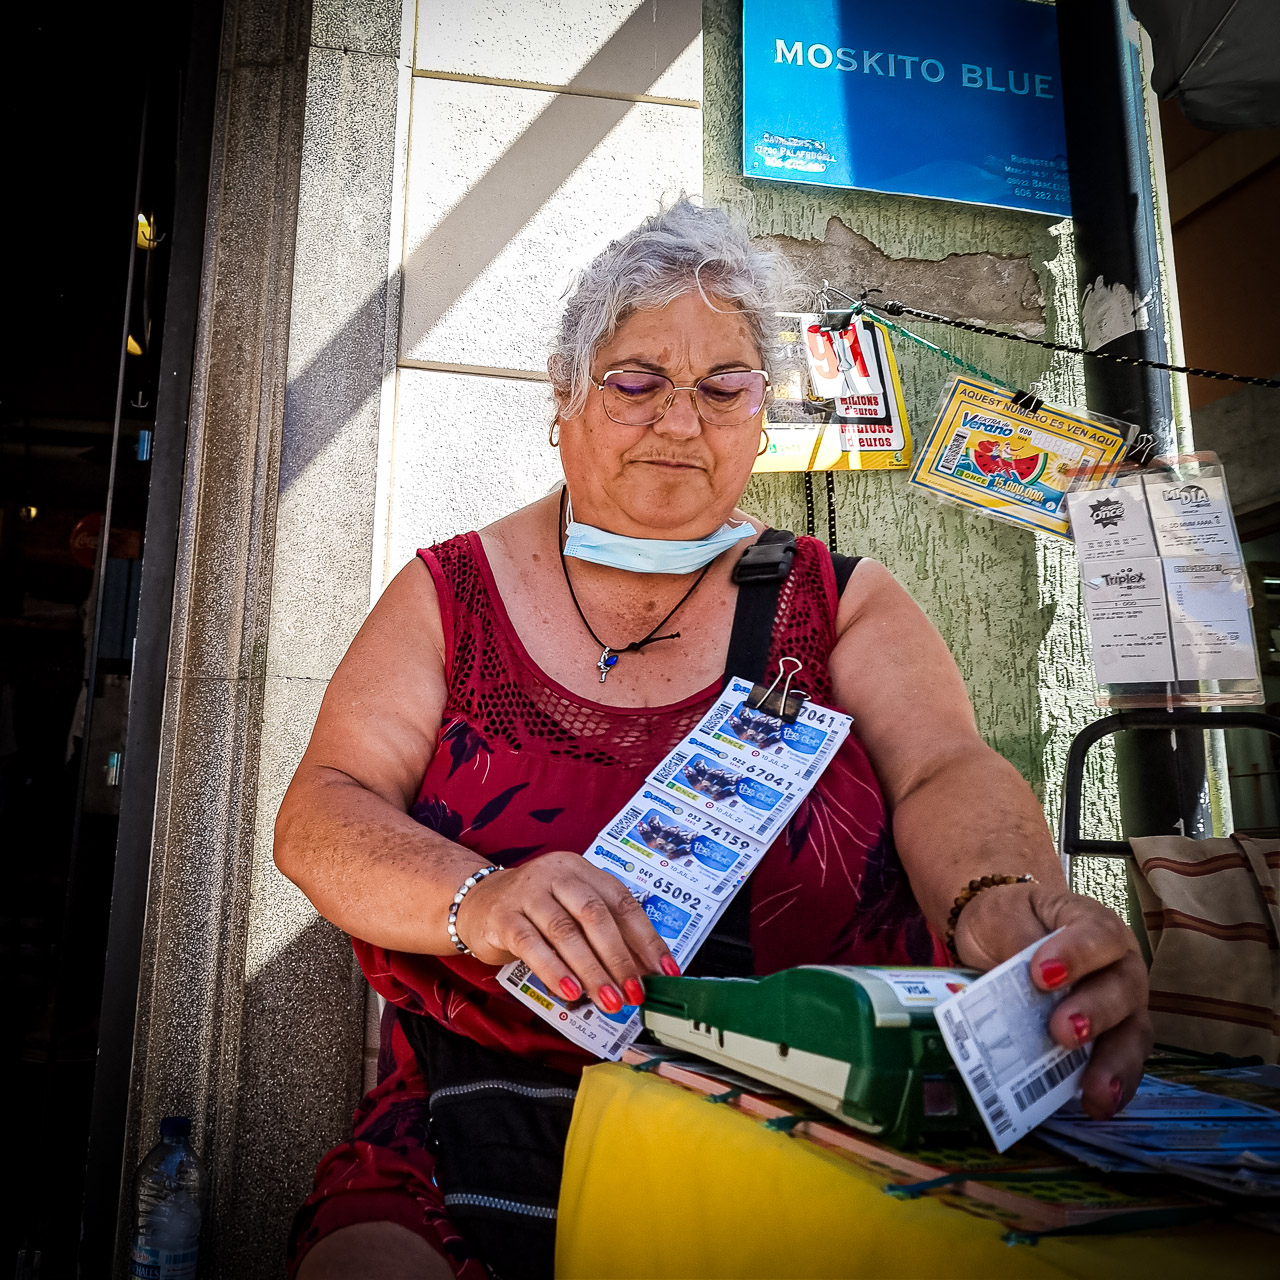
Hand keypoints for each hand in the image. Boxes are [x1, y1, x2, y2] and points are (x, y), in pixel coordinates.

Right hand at [454, 851, 679, 1013]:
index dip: (646, 938)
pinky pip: (532, 945)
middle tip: (634, 992)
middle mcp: (557, 874)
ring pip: (566, 932)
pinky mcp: (503, 916)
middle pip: (596, 915)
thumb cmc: (534, 912)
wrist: (475, 901)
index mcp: (581, 870)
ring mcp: (528, 893)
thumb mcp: (571, 912)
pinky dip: (554, 971)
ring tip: (609, 1001)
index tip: (664, 971)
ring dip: (592, 971)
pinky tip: (570, 992)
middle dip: (619, 958)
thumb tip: (643, 971)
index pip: (622, 902)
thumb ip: (603, 934)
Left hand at [954, 880, 1151, 1120]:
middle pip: (1121, 988)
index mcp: (1092, 925)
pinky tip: (1097, 1105)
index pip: (1096, 934)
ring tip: (1096, 1091)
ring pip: (1131, 1033)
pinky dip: (1112, 1086)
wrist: (998, 933)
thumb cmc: (1008, 920)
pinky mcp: (1111, 1040)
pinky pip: (1121, 1064)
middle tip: (1063, 1032)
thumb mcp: (1003, 916)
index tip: (1042, 974)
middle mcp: (1118, 965)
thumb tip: (1017, 977)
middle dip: (1095, 1013)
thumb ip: (1014, 942)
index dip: (1075, 955)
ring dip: (1114, 1064)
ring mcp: (1121, 1006)